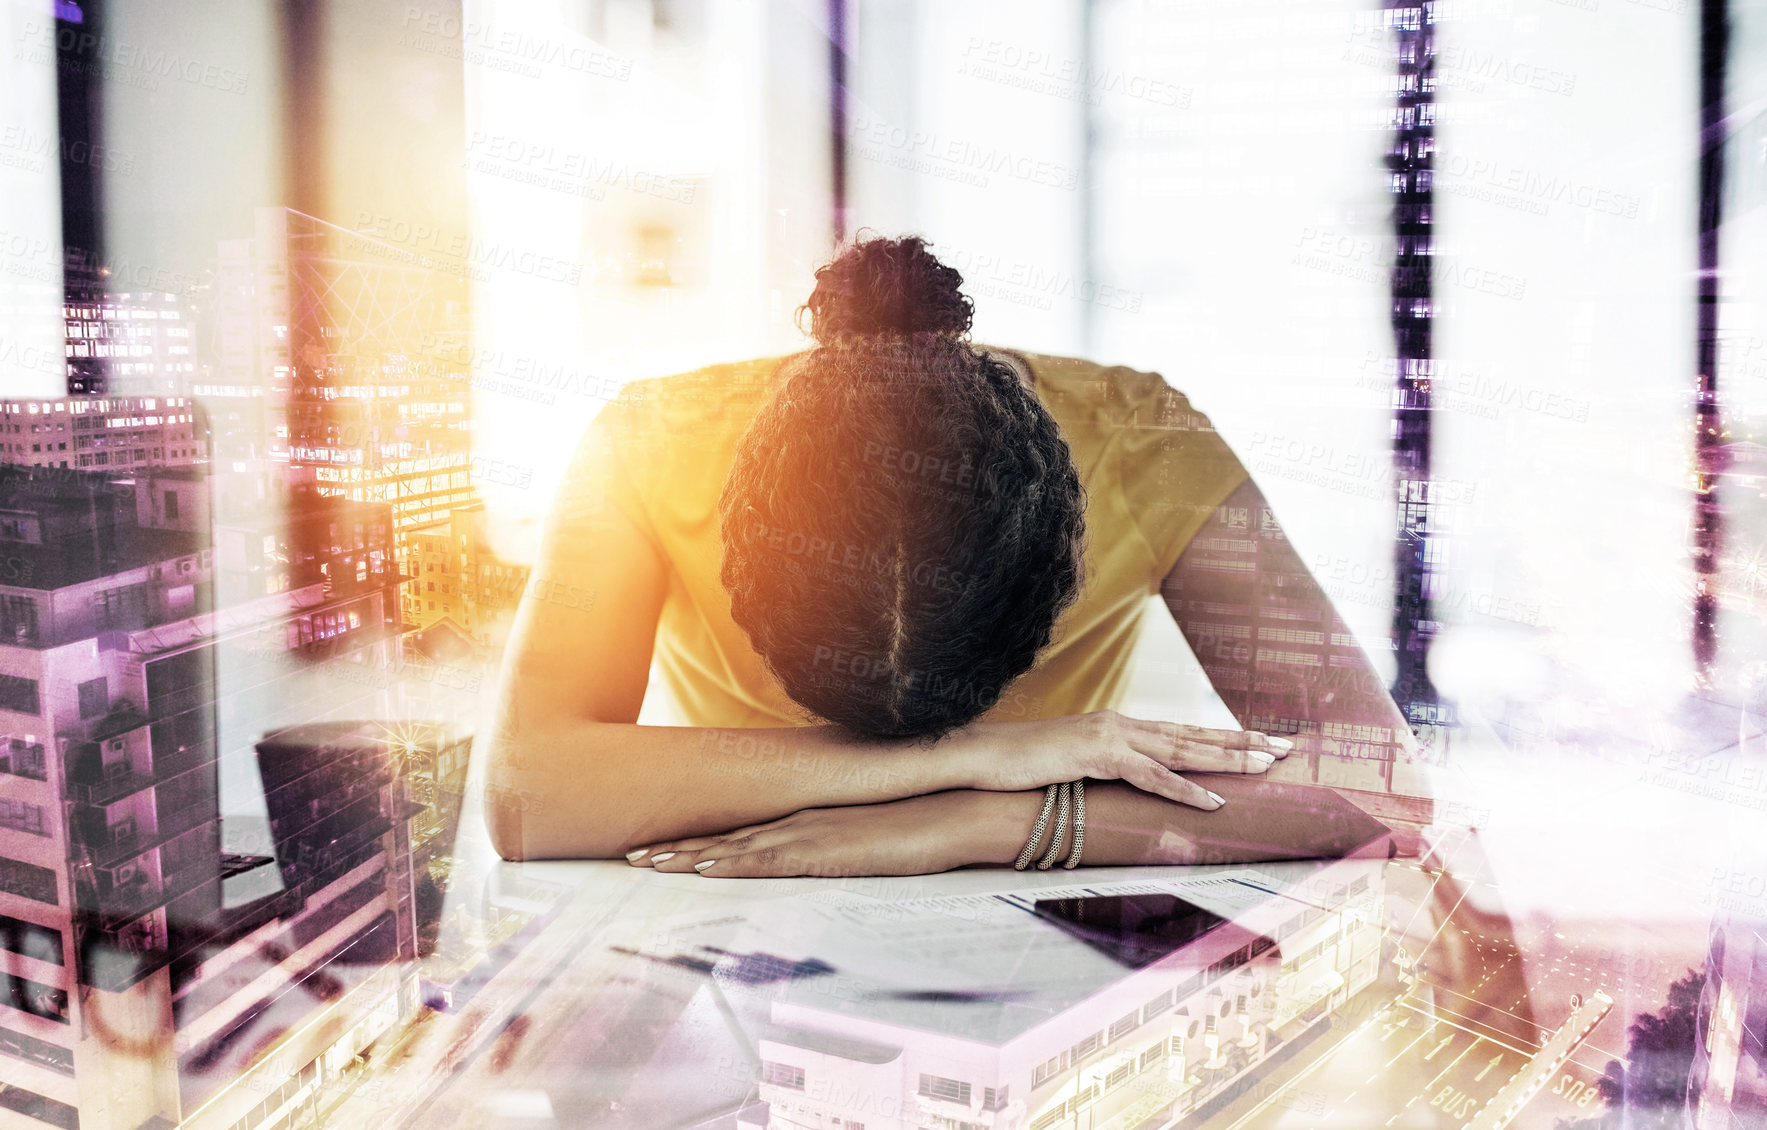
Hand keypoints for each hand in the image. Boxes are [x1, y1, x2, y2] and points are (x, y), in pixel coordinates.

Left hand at [625, 792, 1013, 877]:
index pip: (739, 831)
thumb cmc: (915, 823)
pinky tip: (705, 866)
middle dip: (675, 847)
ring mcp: (809, 834)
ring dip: (688, 856)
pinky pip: (771, 860)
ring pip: (735, 847)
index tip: (658, 846)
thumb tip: (818, 854)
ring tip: (645, 862)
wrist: (954, 810)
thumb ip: (835, 840)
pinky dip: (734, 863)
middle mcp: (798, 822)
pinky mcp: (827, 850)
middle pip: (724, 837)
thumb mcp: (864, 835)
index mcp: (805, 818)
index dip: (695, 840)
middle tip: (631, 854)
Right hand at [951, 710, 1290, 809]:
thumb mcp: (1071, 765)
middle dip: (1242, 742)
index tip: (1260, 742)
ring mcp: (1109, 737)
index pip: (1181, 731)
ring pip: (1181, 749)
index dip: (1223, 737)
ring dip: (1227, 760)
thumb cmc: (1021, 765)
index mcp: (1117, 726)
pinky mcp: (1095, 756)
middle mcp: (1120, 724)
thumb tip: (1128, 787)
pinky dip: (1184, 790)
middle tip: (1285, 748)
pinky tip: (1213, 801)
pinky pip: (1150, 776)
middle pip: (1193, 734)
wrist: (980, 754)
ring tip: (1265, 766)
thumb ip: (1103, 769)